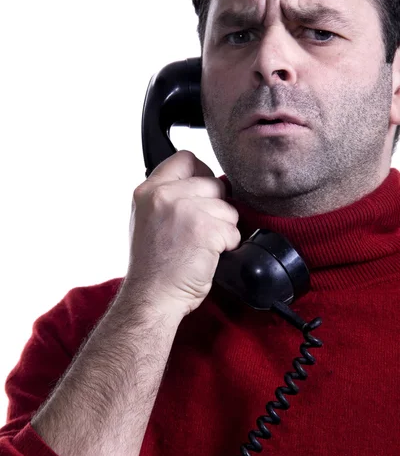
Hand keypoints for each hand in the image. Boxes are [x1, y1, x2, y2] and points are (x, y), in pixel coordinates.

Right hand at [123, 150, 240, 318]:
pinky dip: (228, 246)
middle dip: (216, 207)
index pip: (186, 158)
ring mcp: (186, 210)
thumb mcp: (147, 220)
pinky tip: (208, 256)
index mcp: (148, 191)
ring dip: (223, 228)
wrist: (151, 297)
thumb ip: (169, 197)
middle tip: (201, 230)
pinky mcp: (206, 230)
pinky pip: (233, 230)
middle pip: (213, 183)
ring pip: (227, 208)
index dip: (202, 173)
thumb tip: (204, 184)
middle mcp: (165, 195)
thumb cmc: (152, 267)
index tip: (204, 191)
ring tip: (202, 247)